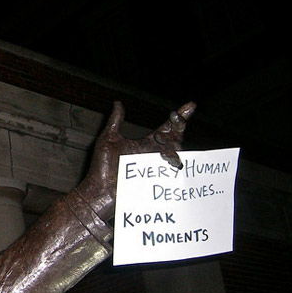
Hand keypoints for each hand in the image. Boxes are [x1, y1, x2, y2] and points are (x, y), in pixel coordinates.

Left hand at [75, 101, 195, 220]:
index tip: (191, 105)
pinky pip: (174, 169)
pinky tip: (165, 157)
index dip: (179, 116)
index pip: (167, 127)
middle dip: (178, 128)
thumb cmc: (102, 166)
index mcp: (145, 143)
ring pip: (177, 152)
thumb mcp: (108, 139)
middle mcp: (154, 154)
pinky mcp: (157, 178)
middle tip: (165, 128)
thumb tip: (118, 102)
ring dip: (173, 145)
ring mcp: (157, 166)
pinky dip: (174, 161)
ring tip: (160, 144)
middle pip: (176, 138)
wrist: (100, 190)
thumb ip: (116, 121)